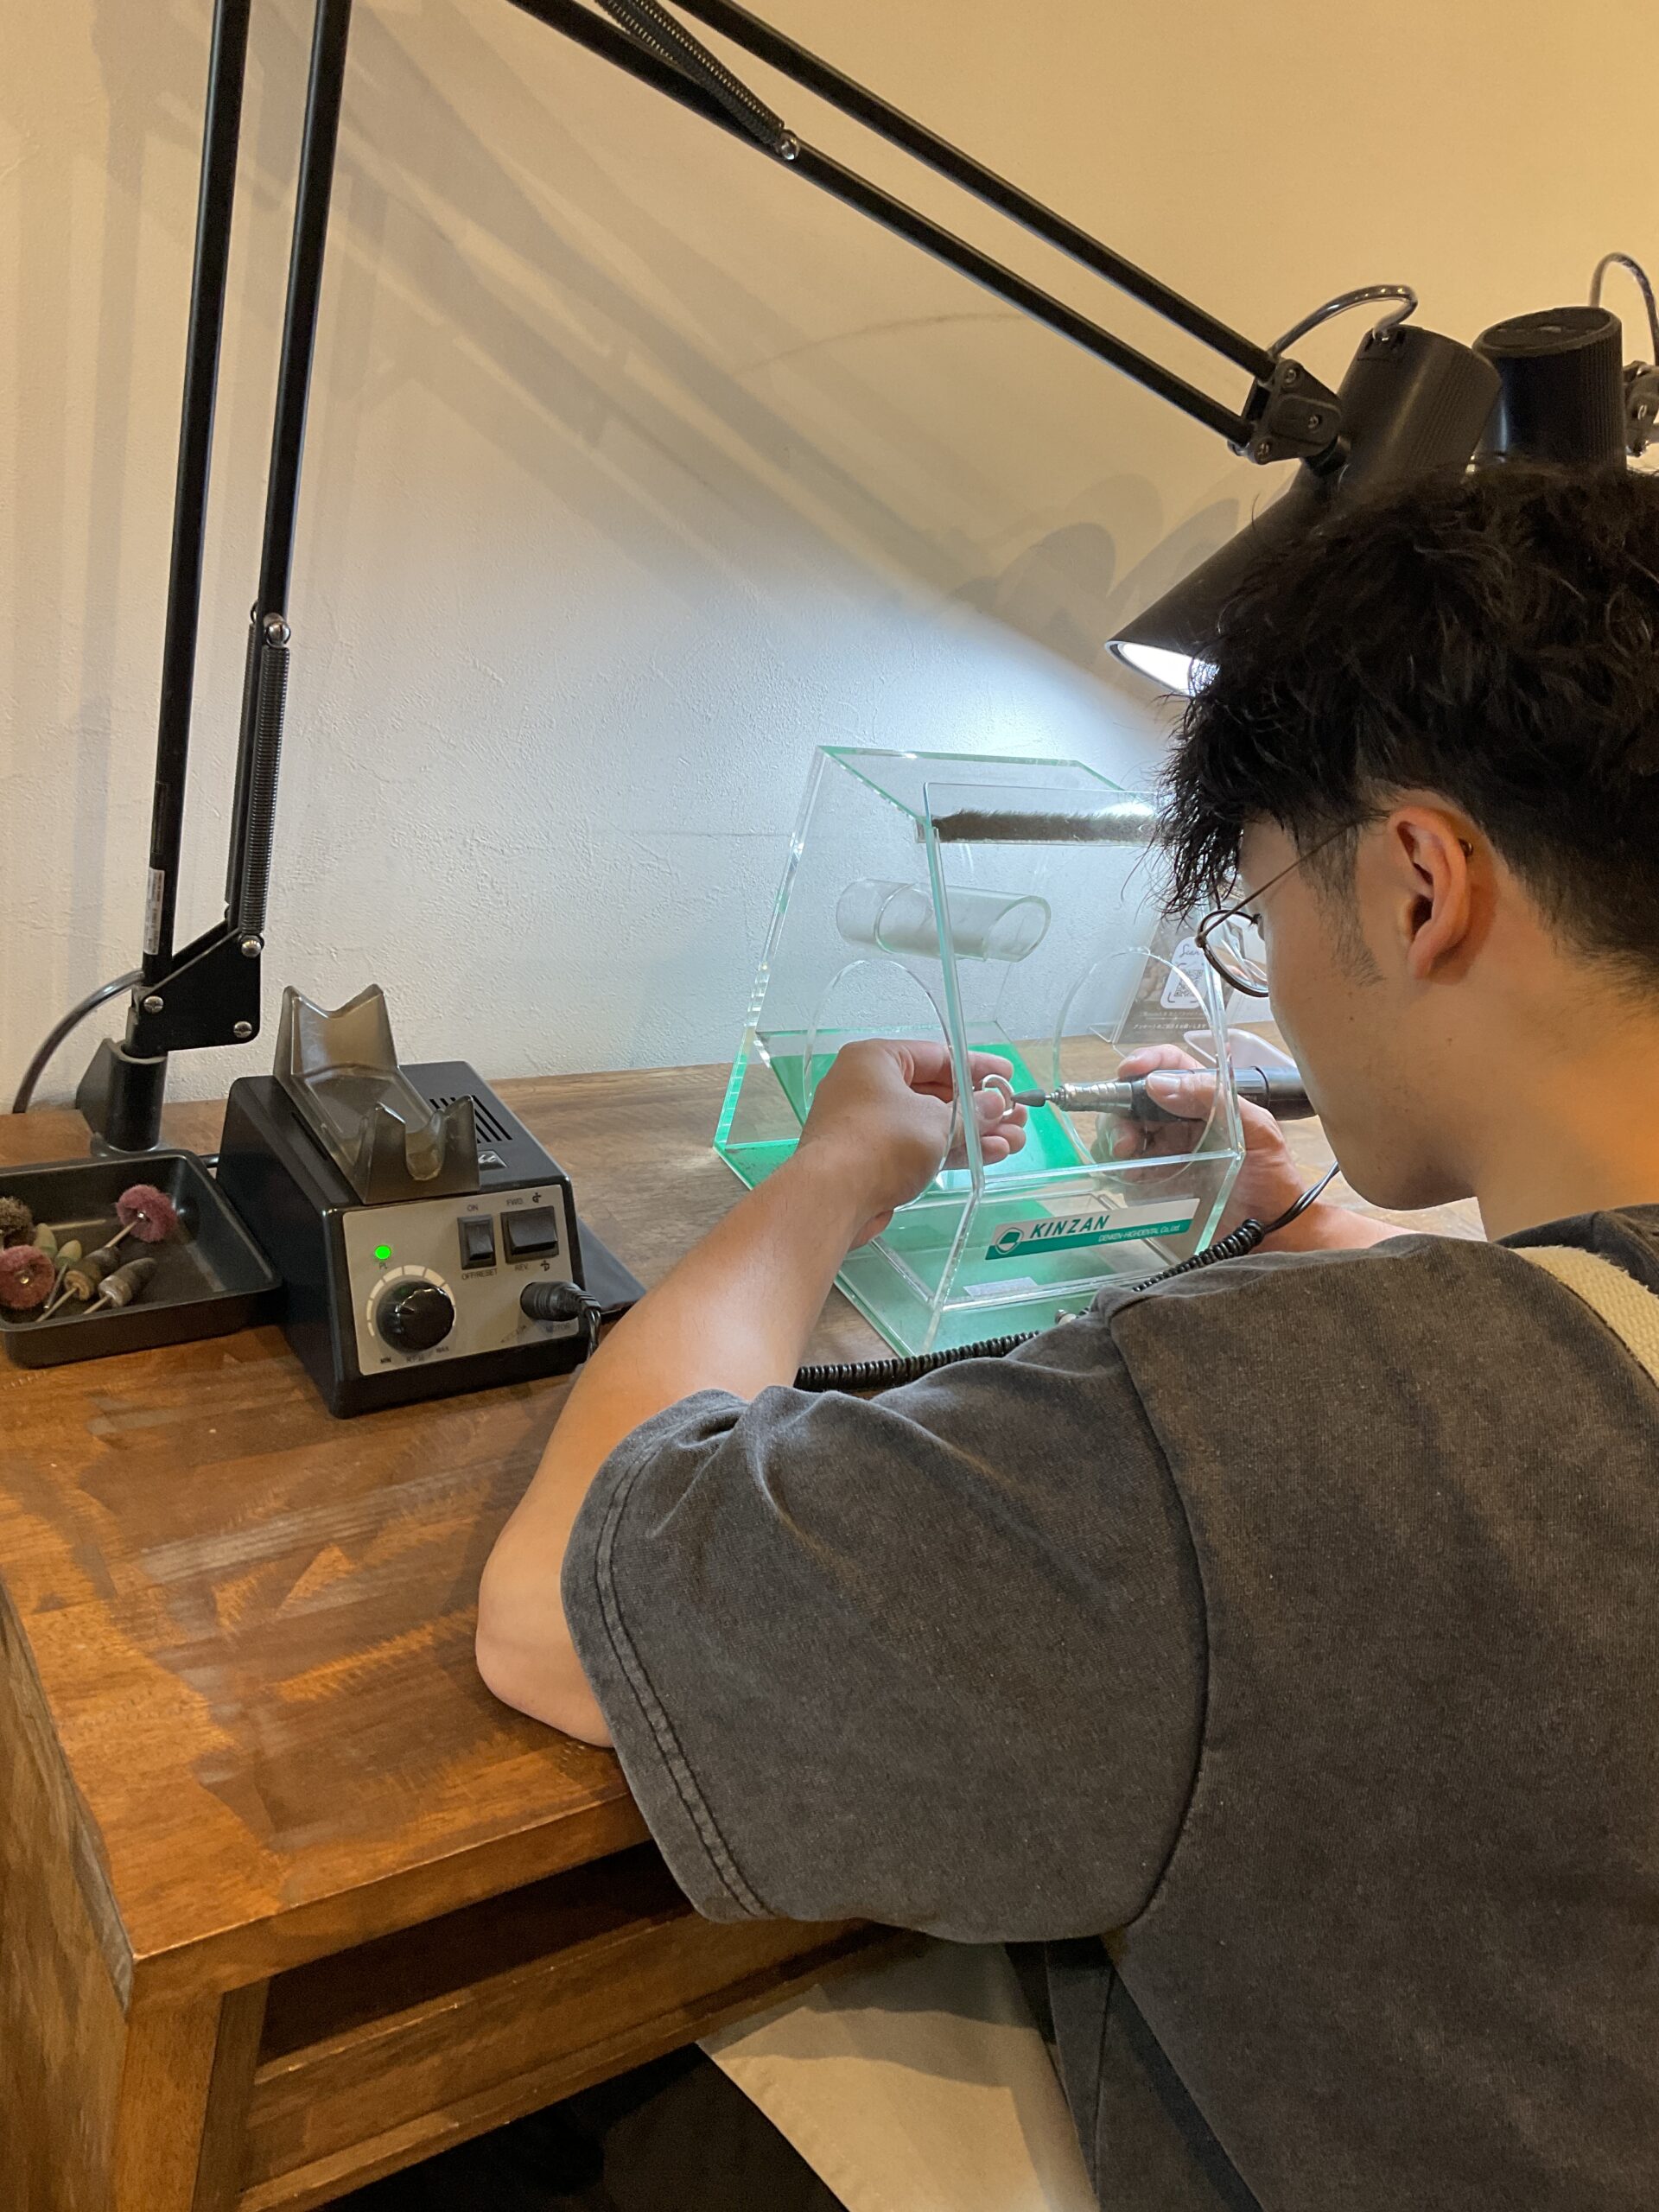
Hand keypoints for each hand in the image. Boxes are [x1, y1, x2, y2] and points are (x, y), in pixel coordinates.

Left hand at [793, 1038, 1028, 1246]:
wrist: (832, 1197)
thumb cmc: (882, 1143)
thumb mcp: (938, 1122)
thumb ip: (973, 1112)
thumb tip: (997, 1104)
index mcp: (876, 1060)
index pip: (937, 1055)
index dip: (977, 1067)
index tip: (1007, 1077)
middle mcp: (869, 1087)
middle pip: (936, 1092)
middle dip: (980, 1108)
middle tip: (1016, 1116)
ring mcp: (869, 1125)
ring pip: (931, 1124)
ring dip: (973, 1133)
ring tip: (1014, 1140)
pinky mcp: (873, 1159)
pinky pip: (920, 1147)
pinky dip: (952, 1150)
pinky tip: (990, 1155)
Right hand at [1103, 1044, 1307, 1236]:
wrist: (1274, 1236)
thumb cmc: (1274, 1181)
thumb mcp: (1259, 1133)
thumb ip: (1218, 1101)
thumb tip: (1160, 1084)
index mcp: (1207, 1103)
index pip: (1171, 1067)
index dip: (1148, 1062)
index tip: (1130, 1071)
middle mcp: (1179, 1123)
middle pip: (1135, 1098)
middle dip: (1120, 1107)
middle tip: (1125, 1136)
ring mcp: (1163, 1153)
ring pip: (1122, 1129)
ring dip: (1114, 1136)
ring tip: (1125, 1155)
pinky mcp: (1152, 1184)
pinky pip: (1121, 1167)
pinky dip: (1115, 1166)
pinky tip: (1129, 1176)